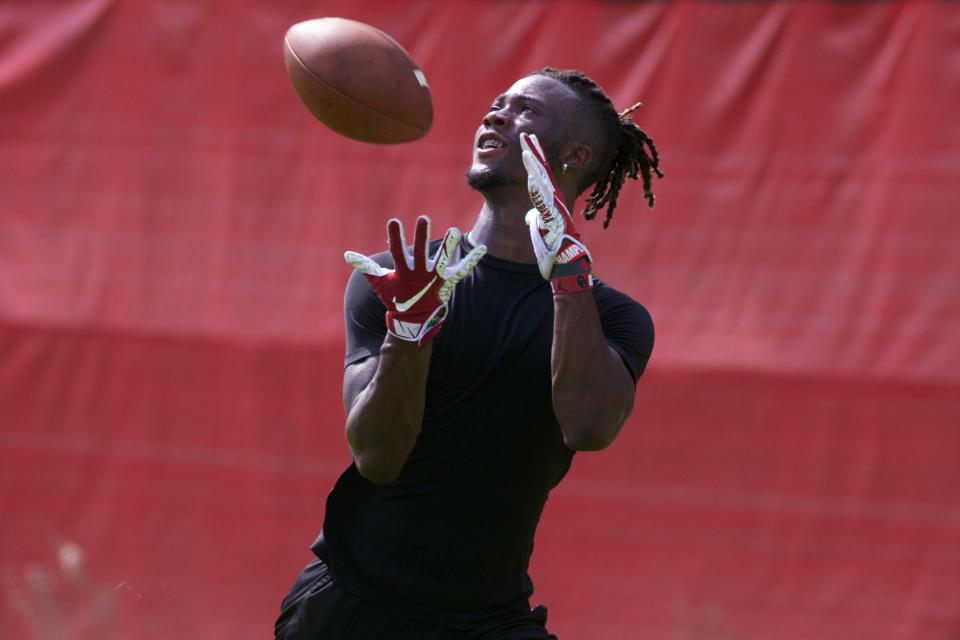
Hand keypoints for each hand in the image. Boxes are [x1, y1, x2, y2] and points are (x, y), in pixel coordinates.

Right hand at [344, 215, 485, 344]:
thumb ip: (366, 266)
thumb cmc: (396, 298)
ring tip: (454, 231)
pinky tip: (482, 248)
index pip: (397, 251)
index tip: (394, 221)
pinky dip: (472, 259)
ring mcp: (435, 279)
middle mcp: (420, 274)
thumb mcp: (379, 282)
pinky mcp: (447, 283)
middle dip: (422, 236)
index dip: (395, 237)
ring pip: (443, 260)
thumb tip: (347, 255)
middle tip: (424, 219)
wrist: (413, 321)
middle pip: (421, 252)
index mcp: (403, 272)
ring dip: (449, 247)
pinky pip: (462, 270)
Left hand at [520, 132, 593, 294]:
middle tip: (526, 135)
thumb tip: (532, 214)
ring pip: (544, 183)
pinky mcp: (556, 219)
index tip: (527, 144)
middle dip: (535, 154)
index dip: (535, 160)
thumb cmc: (555, 253)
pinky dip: (540, 188)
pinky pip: (546, 201)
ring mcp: (556, 209)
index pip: (541, 177)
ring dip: (536, 165)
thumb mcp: (544, 232)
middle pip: (543, 173)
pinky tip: (533, 177)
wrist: (568, 268)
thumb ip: (539, 220)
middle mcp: (555, 203)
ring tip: (527, 148)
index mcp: (550, 204)